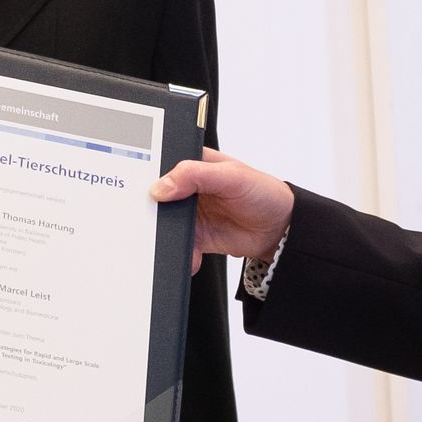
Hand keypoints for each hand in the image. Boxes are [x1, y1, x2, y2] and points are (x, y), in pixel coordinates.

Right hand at [152, 149, 294, 268]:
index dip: (147, 175)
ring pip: (165, 223)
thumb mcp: (231, 175)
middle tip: (151, 221)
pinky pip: (180, 245)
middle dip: (152, 211)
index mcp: (193, 163)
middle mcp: (188, 187)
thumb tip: (161, 186)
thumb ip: (195, 175)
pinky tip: (190, 257)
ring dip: (164, 235)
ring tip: (169, 243)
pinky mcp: (197, 236)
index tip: (140, 190)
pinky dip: (181, 253)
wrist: (282, 229)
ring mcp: (191, 213)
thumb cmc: (263, 192)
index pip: (161, 165)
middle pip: (157, 198)